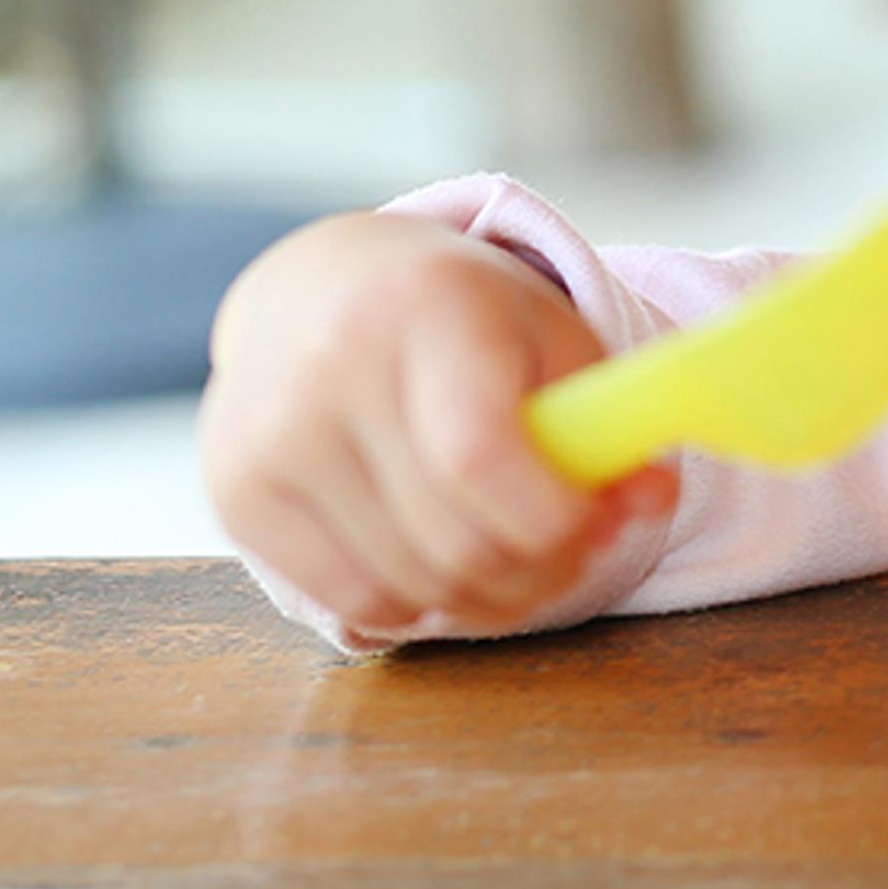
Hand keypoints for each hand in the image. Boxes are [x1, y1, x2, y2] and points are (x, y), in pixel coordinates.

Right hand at [201, 211, 678, 641]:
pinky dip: (420, 603)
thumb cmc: (462, 316)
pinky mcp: (236, 491)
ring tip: (524, 561)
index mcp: (425, 309)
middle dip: (540, 568)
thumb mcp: (551, 336)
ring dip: (488, 597)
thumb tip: (651, 499)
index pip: (478, 457)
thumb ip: (611, 420)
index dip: (555, 518)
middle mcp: (330, 367)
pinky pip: (353, 600)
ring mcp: (267, 434)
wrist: (321, 285)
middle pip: (451, 537)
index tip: (601, 521)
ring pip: (407, 583)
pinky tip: (448, 563)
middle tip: (577, 550)